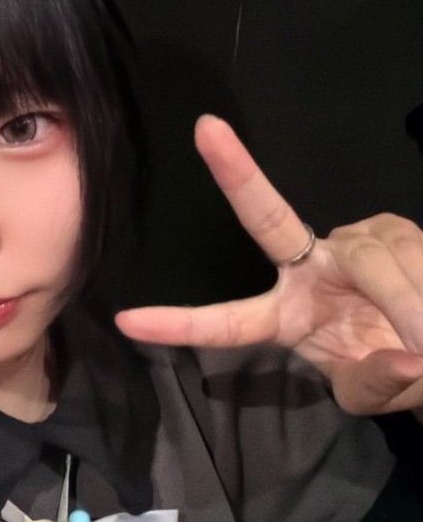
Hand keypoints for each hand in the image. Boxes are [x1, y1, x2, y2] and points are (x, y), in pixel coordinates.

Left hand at [115, 115, 422, 414]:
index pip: (227, 321)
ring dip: (406, 304)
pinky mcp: (392, 228)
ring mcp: (350, 242)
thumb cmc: (388, 367)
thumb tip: (402, 360)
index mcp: (284, 316)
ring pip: (373, 263)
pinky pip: (409, 256)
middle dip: (237, 176)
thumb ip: (377, 384)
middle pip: (268, 221)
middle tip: (206, 131)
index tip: (127, 322)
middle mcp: (307, 268)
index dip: (180, 324)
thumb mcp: (371, 390)